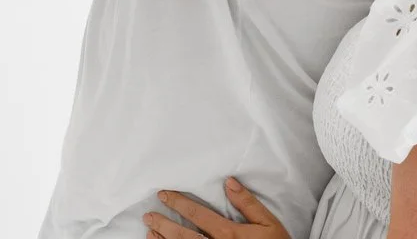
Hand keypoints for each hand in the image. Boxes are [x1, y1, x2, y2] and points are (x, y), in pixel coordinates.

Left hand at [143, 179, 291, 238]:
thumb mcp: (268, 222)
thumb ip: (248, 203)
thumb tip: (229, 182)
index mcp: (229, 234)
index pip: (198, 214)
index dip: (179, 203)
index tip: (164, 195)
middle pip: (184, 236)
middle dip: (164, 224)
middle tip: (148, 214)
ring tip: (150, 231)